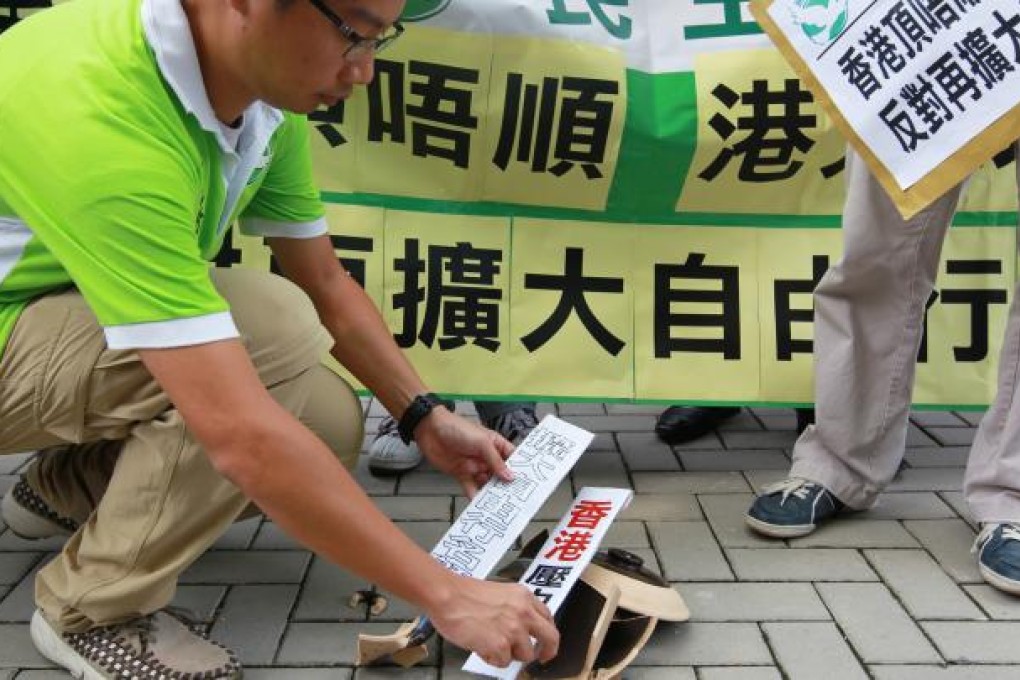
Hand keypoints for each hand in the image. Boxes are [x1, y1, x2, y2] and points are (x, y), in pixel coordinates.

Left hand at [414, 408, 514, 496]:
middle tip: (514, 499)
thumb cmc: (457, 428)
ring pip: (486, 482)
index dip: (518, 469)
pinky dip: (475, 496)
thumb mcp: (482, 442)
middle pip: (500, 474)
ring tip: (499, 505)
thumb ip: (495, 460)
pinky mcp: (461, 474)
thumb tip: (510, 475)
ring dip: (491, 492)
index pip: (511, 458)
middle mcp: (486, 456)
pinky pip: (471, 487)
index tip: (526, 483)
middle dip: (505, 485)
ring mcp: (474, 466)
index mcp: (495, 445)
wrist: (430, 429)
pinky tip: (480, 504)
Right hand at [427, 575, 558, 666]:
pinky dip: (493, 659)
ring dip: (511, 655)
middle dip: (547, 651)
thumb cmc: (464, 594)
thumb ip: (515, 608)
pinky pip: (504, 662)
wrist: (447, 596)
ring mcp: (514, 629)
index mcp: (524, 597)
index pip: (548, 617)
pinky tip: (482, 647)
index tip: (544, 641)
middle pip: (551, 637)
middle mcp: (524, 612)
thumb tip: (521, 628)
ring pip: (526, 655)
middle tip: (541, 657)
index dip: (546, 633)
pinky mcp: (501, 645)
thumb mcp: (501, 593)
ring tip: (493, 645)